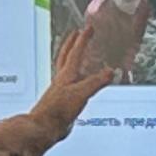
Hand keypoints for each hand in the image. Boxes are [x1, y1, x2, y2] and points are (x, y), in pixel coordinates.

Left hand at [47, 0, 145, 115]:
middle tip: (76, 33)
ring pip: (65, 68)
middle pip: (65, 56)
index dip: (83, 40)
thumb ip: (96, 82)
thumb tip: (110, 71)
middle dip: (71, 43)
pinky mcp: (62, 101)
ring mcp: (60, 90)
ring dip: (71, 57)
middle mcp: (61, 79)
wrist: (44, 127)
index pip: (75, 52)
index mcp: (66, 75)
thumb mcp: (81, 93)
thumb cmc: (58, 110)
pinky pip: (70, 83)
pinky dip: (75, 77)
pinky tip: (79, 82)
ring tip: (76, 53)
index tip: (88, 29)